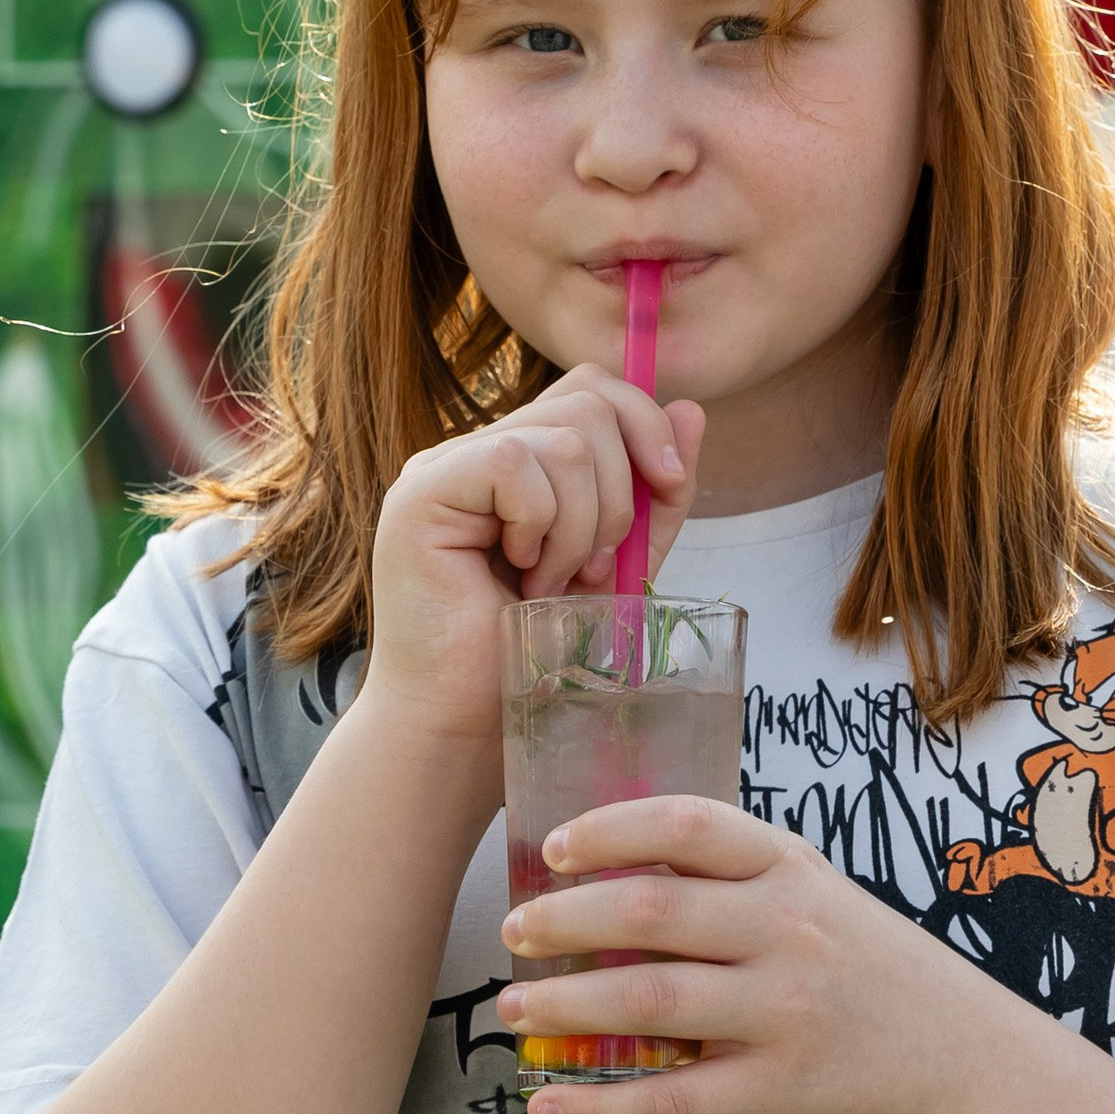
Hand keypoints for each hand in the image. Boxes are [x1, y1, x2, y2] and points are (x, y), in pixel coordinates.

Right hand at [360, 367, 704, 745]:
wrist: (468, 725)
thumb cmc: (534, 657)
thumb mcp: (621, 563)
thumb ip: (655, 493)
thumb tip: (692, 408)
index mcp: (517, 460)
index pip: (591, 388)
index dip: (644, 421)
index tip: (670, 483)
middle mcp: (475, 451)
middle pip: (587, 402)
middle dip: (620, 492)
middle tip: (594, 568)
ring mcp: (442, 467)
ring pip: (562, 440)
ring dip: (581, 526)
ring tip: (552, 584)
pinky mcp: (421, 492)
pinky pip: (515, 462)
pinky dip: (542, 526)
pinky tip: (520, 575)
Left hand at [493, 795, 977, 1113]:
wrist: (959, 1065)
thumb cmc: (868, 971)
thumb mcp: (817, 896)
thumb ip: (734, 880)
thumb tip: (611, 874)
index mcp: (791, 871)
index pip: (688, 825)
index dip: (609, 829)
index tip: (552, 850)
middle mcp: (787, 932)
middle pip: (652, 911)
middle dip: (564, 920)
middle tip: (511, 932)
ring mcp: (784, 1013)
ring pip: (648, 1001)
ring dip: (564, 1004)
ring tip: (512, 1008)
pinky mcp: (777, 1091)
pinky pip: (669, 1101)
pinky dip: (598, 1107)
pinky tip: (548, 1108)